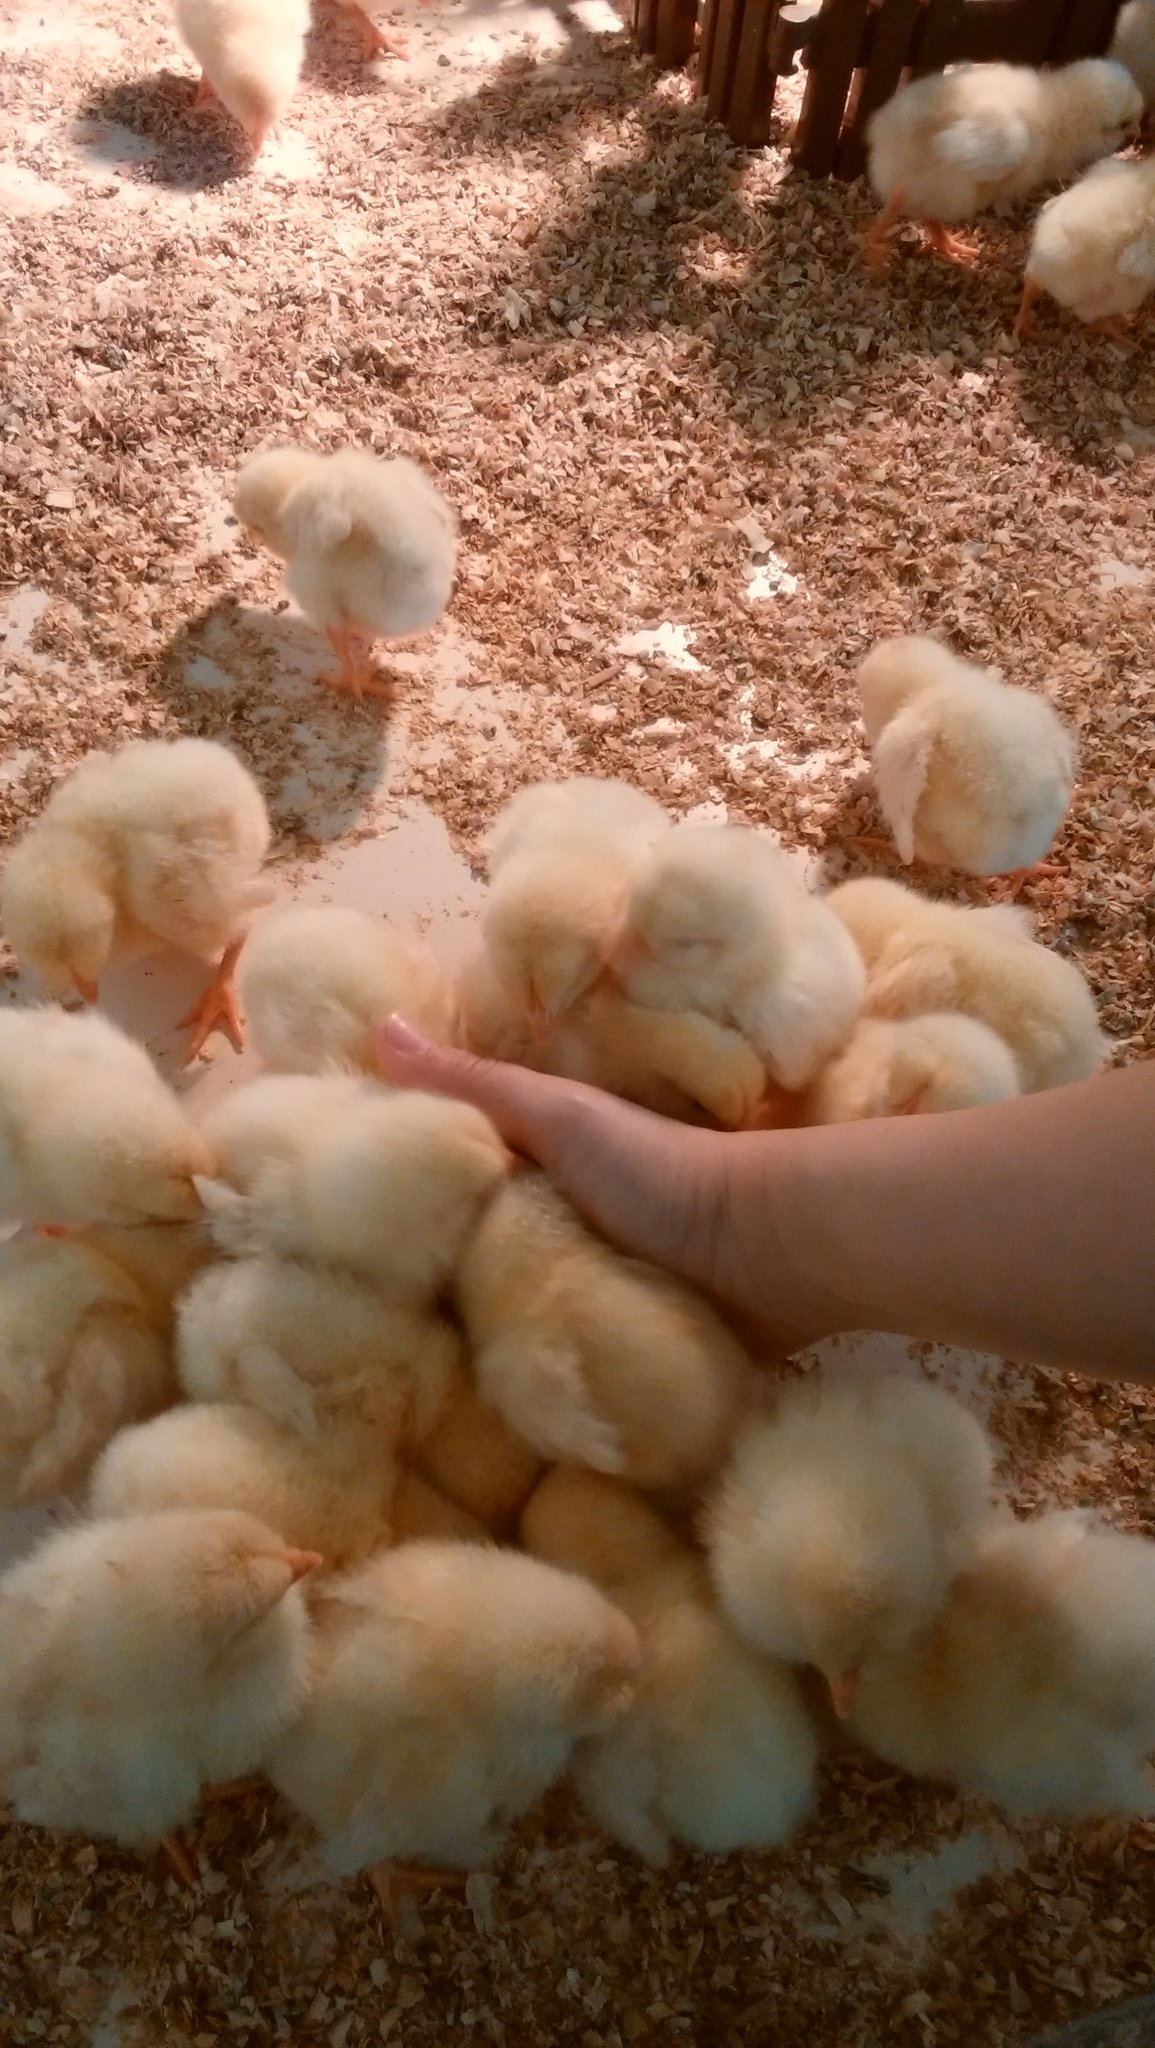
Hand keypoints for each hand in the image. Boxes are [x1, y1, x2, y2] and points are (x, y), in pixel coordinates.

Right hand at [376, 1016, 835, 1355]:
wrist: (768, 1254)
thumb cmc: (661, 1173)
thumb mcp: (558, 1118)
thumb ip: (474, 1085)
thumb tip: (379, 1025)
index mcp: (540, 1170)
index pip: (449, 1191)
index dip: (397, 1211)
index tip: (331, 1243)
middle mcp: (560, 1228)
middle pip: (471, 1263)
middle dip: (424, 1293)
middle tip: (354, 1331)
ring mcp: (591, 1292)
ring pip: (507, 1321)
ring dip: (472, 1347)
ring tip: (398, 1386)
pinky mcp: (621, 1349)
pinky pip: (558, 1370)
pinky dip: (528, 1385)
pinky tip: (471, 1421)